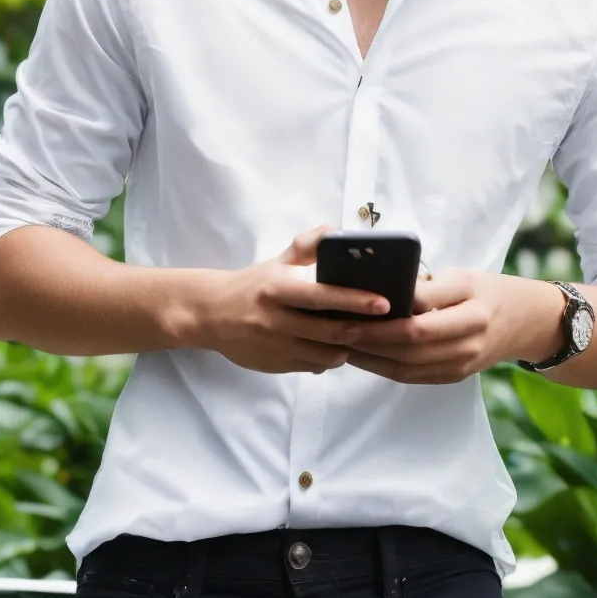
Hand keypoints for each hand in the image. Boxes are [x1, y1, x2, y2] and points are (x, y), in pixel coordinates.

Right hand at [181, 227, 392, 375]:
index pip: (321, 296)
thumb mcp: (276, 262)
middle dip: (361, 330)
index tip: (383, 302)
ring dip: (347, 348)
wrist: (209, 315)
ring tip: (361, 337)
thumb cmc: (251, 286)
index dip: (355, 300)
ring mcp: (275, 346)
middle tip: (387, 327)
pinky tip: (334, 348)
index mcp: (277, 289)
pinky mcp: (275, 365)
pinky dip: (328, 359)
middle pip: (328, 331)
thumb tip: (334, 231)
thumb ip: (306, 247)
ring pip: (324, 355)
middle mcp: (275, 320)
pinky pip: (311, 366)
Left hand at [340, 269, 563, 385]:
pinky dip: (384, 368)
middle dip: (369, 342)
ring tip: (341, 344)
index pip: (419, 323)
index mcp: (472, 314)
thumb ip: (429, 287)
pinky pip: (412, 376)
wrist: (525, 322)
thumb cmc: (488, 291)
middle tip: (336, 330)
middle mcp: (468, 344)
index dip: (383, 323)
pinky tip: (363, 356)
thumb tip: (389, 292)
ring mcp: (461, 366)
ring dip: (371, 359)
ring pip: (406, 368)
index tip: (352, 312)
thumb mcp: (464, 277)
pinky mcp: (453, 377)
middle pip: (409, 349)